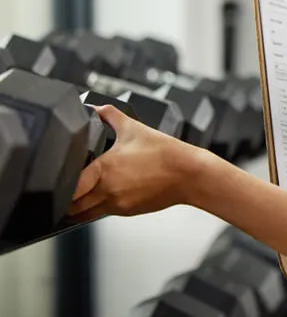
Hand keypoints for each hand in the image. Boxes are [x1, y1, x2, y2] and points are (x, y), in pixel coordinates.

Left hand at [68, 104, 188, 223]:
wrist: (188, 173)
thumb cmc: (164, 152)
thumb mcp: (134, 127)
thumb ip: (110, 115)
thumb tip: (96, 108)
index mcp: (105, 169)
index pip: (70, 187)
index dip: (61, 183)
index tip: (62, 175)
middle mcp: (108, 191)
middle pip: (72, 207)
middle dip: (67, 198)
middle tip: (67, 185)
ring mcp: (117, 204)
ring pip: (84, 215)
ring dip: (79, 206)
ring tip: (81, 192)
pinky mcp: (127, 211)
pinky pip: (102, 213)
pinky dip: (97, 206)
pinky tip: (103, 193)